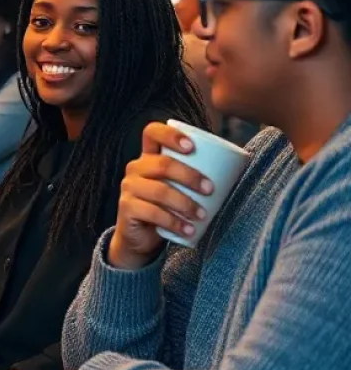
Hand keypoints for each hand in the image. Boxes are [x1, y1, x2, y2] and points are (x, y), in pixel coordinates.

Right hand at [108, 122, 213, 269]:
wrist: (141, 237)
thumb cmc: (167, 207)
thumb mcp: (177, 186)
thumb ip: (195, 173)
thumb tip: (242, 162)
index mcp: (148, 157)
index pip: (152, 132)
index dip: (171, 135)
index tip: (192, 147)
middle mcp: (135, 168)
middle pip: (162, 164)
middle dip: (190, 176)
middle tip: (210, 189)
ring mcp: (129, 188)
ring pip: (159, 191)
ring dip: (185, 204)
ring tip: (203, 215)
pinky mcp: (127, 208)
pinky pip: (152, 213)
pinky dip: (174, 223)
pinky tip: (189, 231)